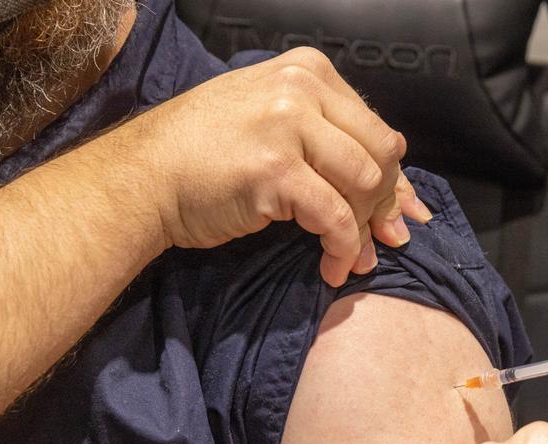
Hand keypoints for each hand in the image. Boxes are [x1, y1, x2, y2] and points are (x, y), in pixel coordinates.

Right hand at [133, 46, 430, 285]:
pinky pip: (335, 218)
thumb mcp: (274, 123)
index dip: (392, 179)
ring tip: (351, 258)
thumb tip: (403, 187)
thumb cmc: (206, 155)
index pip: (375, 128)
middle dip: (384, 204)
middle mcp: (301, 90)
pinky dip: (343, 249)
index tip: (397, 215)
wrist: (144, 176)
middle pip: (379, 153)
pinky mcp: (276, 170)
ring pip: (363, 183)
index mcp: (308, 71)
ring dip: (364, 230)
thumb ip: (332, 140)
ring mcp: (287, 127)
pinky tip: (332, 268)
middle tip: (378, 240)